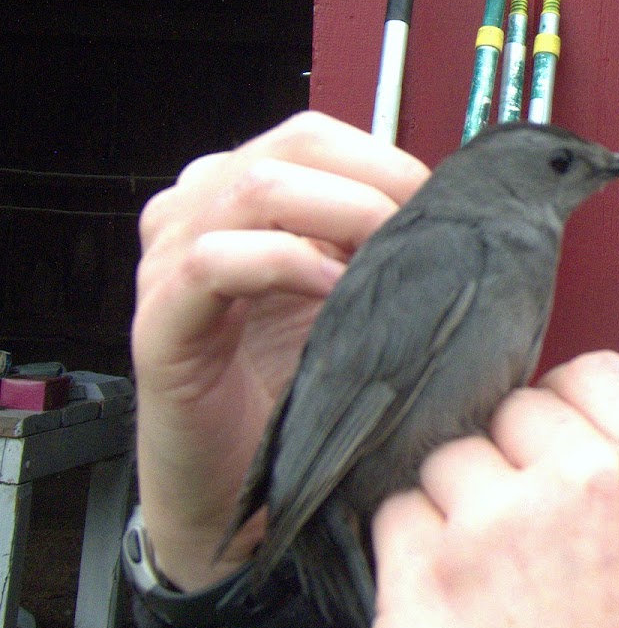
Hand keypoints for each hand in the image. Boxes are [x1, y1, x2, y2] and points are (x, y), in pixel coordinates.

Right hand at [131, 112, 428, 589]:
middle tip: (424, 235)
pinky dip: (288, 264)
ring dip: (342, 214)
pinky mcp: (158, 319)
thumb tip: (450, 211)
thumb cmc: (294, 396)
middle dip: (376, 181)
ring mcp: (169, 260)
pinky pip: (215, 261)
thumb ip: (369, 248)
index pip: (316, 136)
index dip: (385, 161)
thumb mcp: (344, 302)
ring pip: (255, 187)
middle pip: (293, 145)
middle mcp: (197, 212)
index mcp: (239, 197)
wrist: (237, 491)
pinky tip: (334, 293)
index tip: (438, 210)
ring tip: (388, 262)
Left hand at [368, 351, 618, 627]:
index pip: (591, 372)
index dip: (556, 410)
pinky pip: (391, 513)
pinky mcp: (424, 567)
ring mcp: (502, 521)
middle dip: (498, 463)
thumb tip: (545, 433)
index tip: (542, 450)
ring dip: (445, 512)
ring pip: (441, 461)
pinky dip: (403, 554)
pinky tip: (437, 611)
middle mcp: (589, 485)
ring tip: (478, 592)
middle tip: (512, 544)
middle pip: (506, 411)